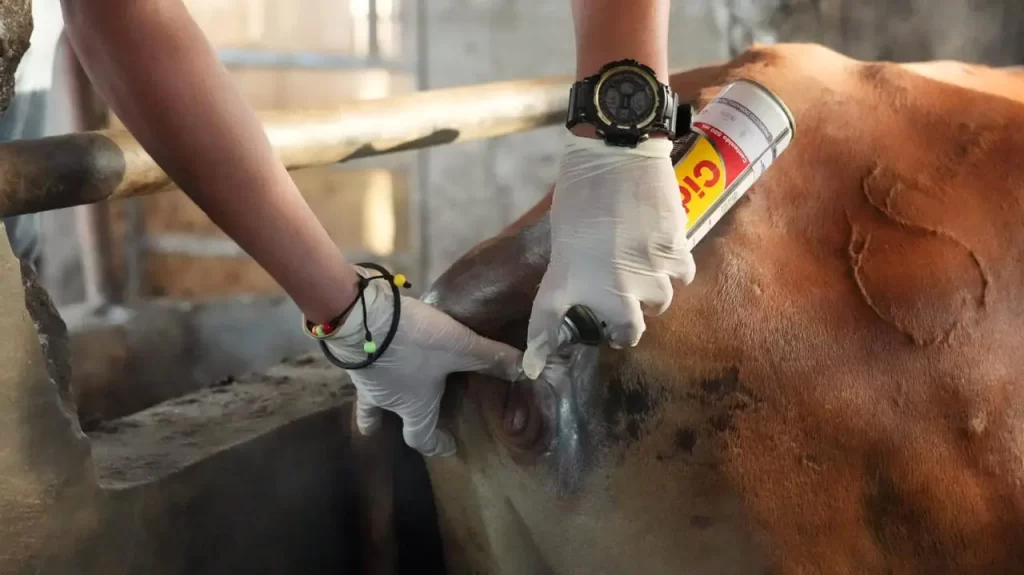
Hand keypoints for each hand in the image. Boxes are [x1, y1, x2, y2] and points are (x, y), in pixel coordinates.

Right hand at [321, 266, 521, 456]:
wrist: (361, 318)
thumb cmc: (414, 342)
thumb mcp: (460, 347)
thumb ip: (491, 357)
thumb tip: (527, 370)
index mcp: (413, 407)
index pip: (421, 437)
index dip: (435, 444)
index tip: (446, 447)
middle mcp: (387, 400)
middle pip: (390, 418)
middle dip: (398, 421)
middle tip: (404, 419)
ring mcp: (364, 379)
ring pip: (371, 395)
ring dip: (379, 396)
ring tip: (385, 387)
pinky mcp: (351, 355)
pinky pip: (363, 368)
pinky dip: (369, 366)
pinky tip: (373, 352)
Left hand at [522, 133, 695, 378]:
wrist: (617, 154)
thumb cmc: (581, 191)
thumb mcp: (563, 237)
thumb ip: (571, 271)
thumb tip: (586, 291)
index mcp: (568, 278)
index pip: (545, 324)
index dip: (540, 350)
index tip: (536, 368)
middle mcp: (607, 287)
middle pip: (626, 332)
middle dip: (624, 331)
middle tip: (620, 319)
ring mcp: (644, 273)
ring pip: (659, 304)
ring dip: (652, 297)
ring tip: (643, 276)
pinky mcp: (673, 253)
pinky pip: (682, 276)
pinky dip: (675, 271)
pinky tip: (665, 256)